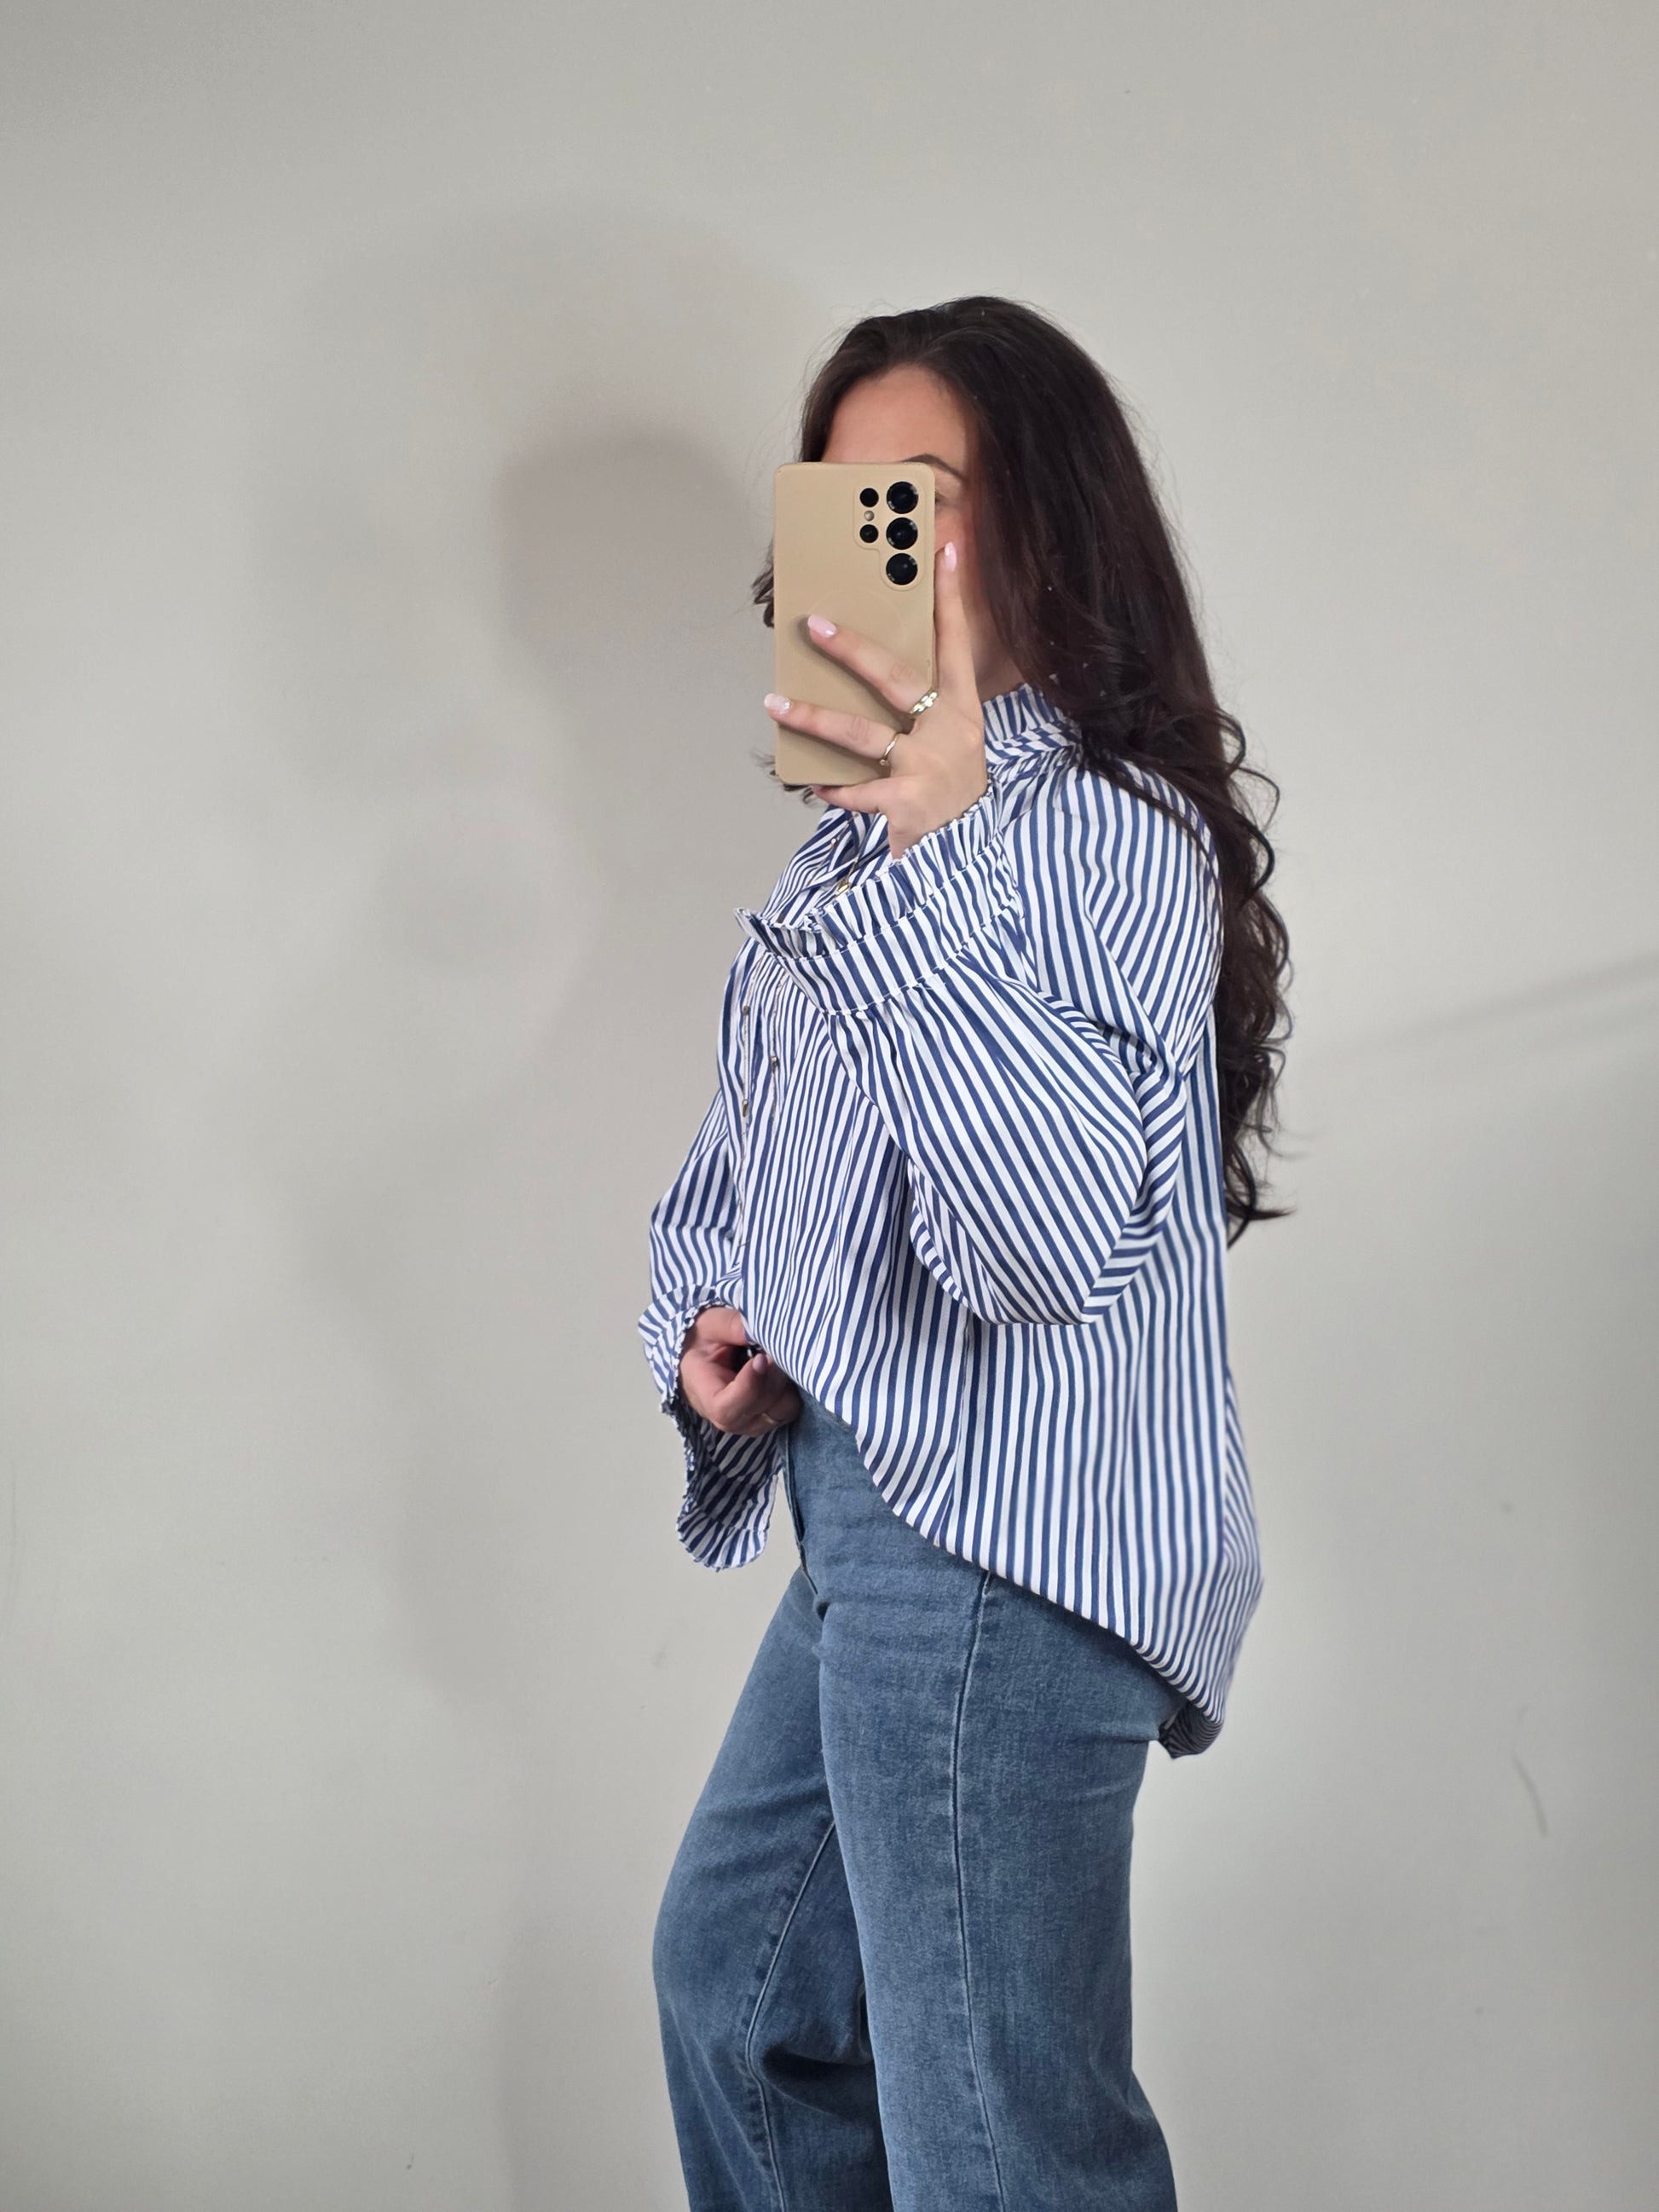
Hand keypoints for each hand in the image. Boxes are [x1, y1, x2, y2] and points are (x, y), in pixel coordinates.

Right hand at [678, 1305, 801, 1437]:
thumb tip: (764, 1329)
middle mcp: (729, 1418)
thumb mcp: (711, 1326)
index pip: (726, 1408)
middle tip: (773, 1348)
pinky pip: (791, 1408)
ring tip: (775, 1358)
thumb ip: (733, 1326)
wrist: (704, 1357)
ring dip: (785, 1382)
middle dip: (773, 1376)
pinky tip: (779, 1368)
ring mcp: (751, 1423)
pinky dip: (791, 1388)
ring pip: (782, 1410)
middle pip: (760, 1408)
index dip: (749, 1386)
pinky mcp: (770, 1418)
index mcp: (705, 1397)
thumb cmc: (705, 1342)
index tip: (760, 1358)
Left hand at [763, 538, 986, 859]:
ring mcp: (927, 767)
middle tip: (816, 626)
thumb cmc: (950, 791)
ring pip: (860, 734)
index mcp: (964, 710)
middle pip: (895, 680)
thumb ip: (924, 710)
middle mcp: (949, 732)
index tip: (941, 553)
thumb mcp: (952, 743)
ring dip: (813, 718)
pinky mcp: (905, 804)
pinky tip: (811, 782)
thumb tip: (868, 673)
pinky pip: (855, 790)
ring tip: (775, 702)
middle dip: (853, 651)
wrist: (966, 855)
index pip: (957, 645)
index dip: (950, 600)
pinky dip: (831, 786)